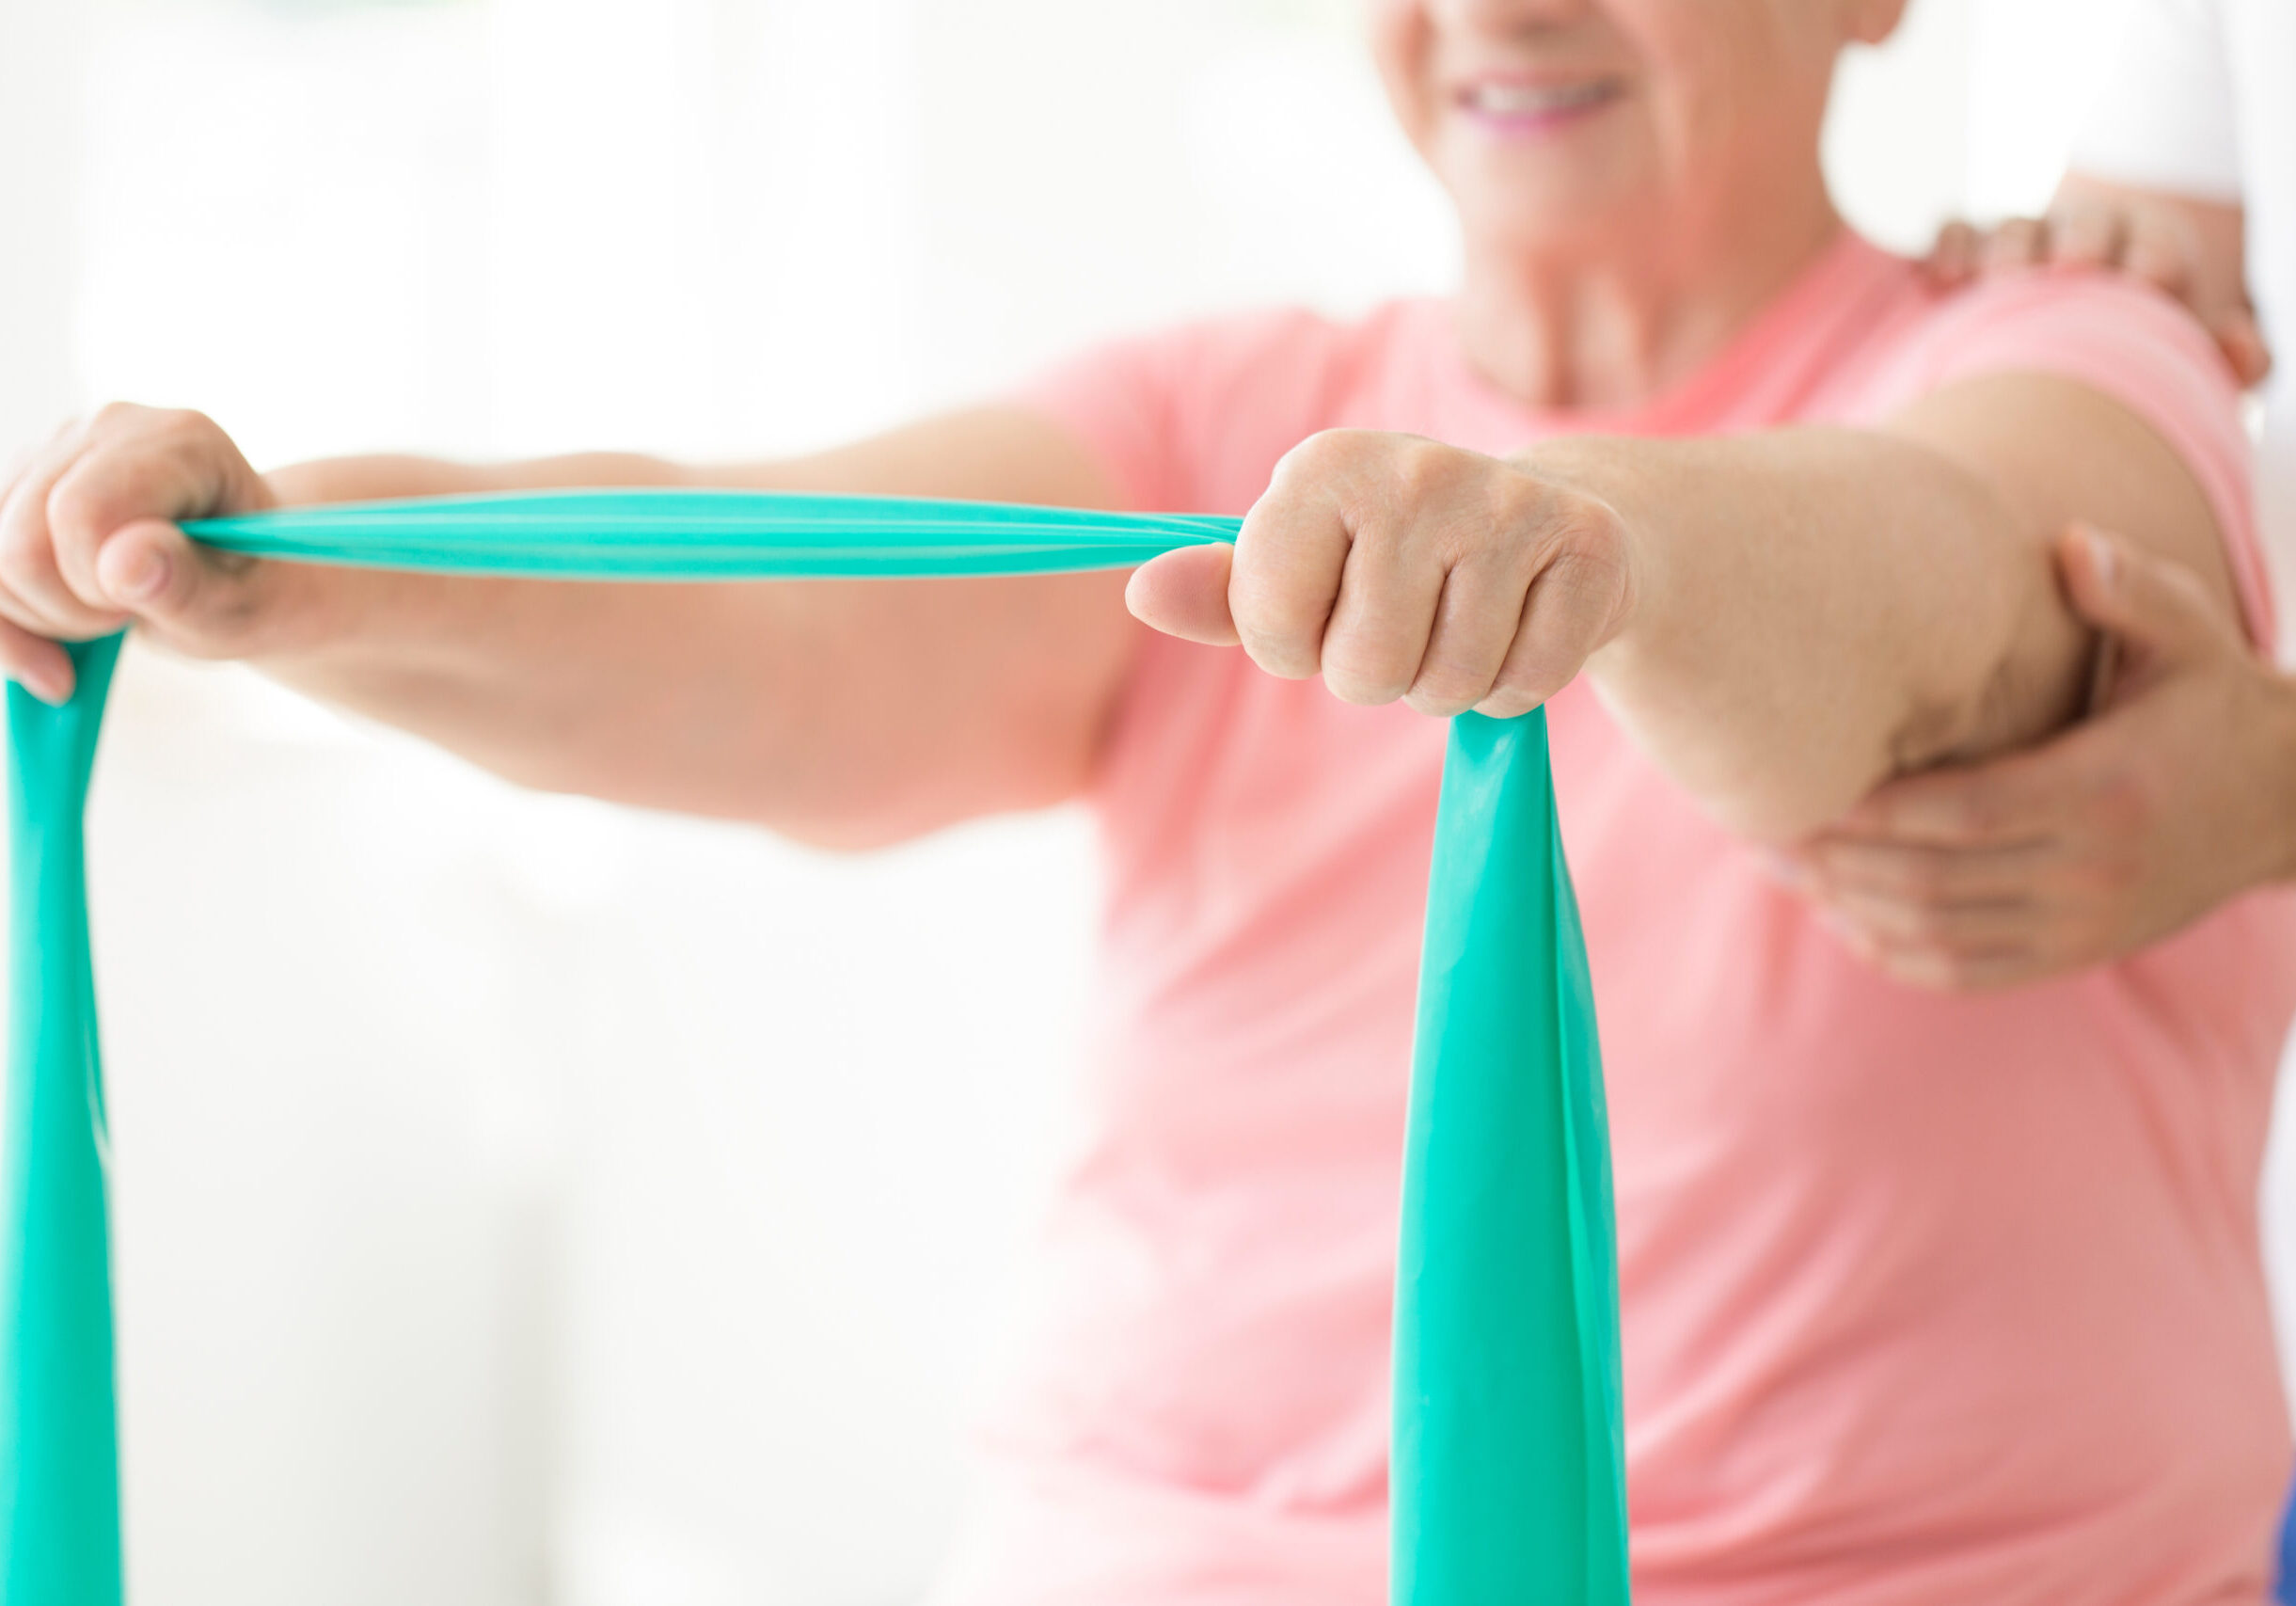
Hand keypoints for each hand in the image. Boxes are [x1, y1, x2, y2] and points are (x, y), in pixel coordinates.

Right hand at [0, 403, 299, 702]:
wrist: (242, 583)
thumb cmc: (249, 592)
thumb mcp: (242, 609)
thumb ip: (188, 586)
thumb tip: (123, 561)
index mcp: (179, 443)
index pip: (81, 512)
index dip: (97, 584)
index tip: (142, 607)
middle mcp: (109, 429)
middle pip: (18, 540)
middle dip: (68, 609)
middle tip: (128, 618)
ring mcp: (54, 453)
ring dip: (39, 616)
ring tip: (107, 617)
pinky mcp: (17, 487)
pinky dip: (4, 626)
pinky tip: (50, 657)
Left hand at [1125, 429, 1635, 717]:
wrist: (1549, 518)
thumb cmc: (1397, 555)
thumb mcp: (1302, 564)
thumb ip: (1221, 591)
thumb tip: (1141, 592)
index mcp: (1322, 465)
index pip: (1271, 626)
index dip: (1296, 646)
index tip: (1327, 609)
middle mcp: (1415, 469)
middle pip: (1363, 668)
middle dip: (1378, 673)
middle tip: (1408, 621)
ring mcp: (1507, 504)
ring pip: (1447, 684)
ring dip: (1449, 681)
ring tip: (1464, 620)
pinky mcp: (1587, 546)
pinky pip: (1525, 683)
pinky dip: (1516, 681)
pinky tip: (1519, 624)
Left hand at [1780, 525, 2295, 989]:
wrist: (2289, 803)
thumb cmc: (2214, 703)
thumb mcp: (2190, 634)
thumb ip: (2128, 591)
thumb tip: (2069, 546)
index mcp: (2106, 788)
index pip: (1966, 813)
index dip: (1876, 811)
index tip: (1805, 788)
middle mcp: (2092, 868)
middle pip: (1934, 880)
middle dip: (1838, 861)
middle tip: (1763, 830)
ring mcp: (2084, 924)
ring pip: (1938, 933)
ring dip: (1850, 908)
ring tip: (1784, 868)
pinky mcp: (2078, 954)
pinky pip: (1966, 972)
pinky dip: (1895, 953)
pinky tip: (1842, 917)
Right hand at [1926, 178, 2267, 386]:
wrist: (2080, 309)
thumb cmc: (2134, 339)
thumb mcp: (2187, 347)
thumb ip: (2232, 357)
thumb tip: (2238, 344)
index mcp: (2146, 250)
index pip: (2155, 246)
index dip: (2153, 257)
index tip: (2148, 284)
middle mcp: (2083, 235)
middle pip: (2084, 223)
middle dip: (2082, 238)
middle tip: (2078, 266)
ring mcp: (2024, 240)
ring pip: (2015, 226)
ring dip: (2009, 247)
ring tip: (2004, 281)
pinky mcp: (1969, 249)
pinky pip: (1955, 229)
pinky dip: (1950, 245)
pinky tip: (1944, 277)